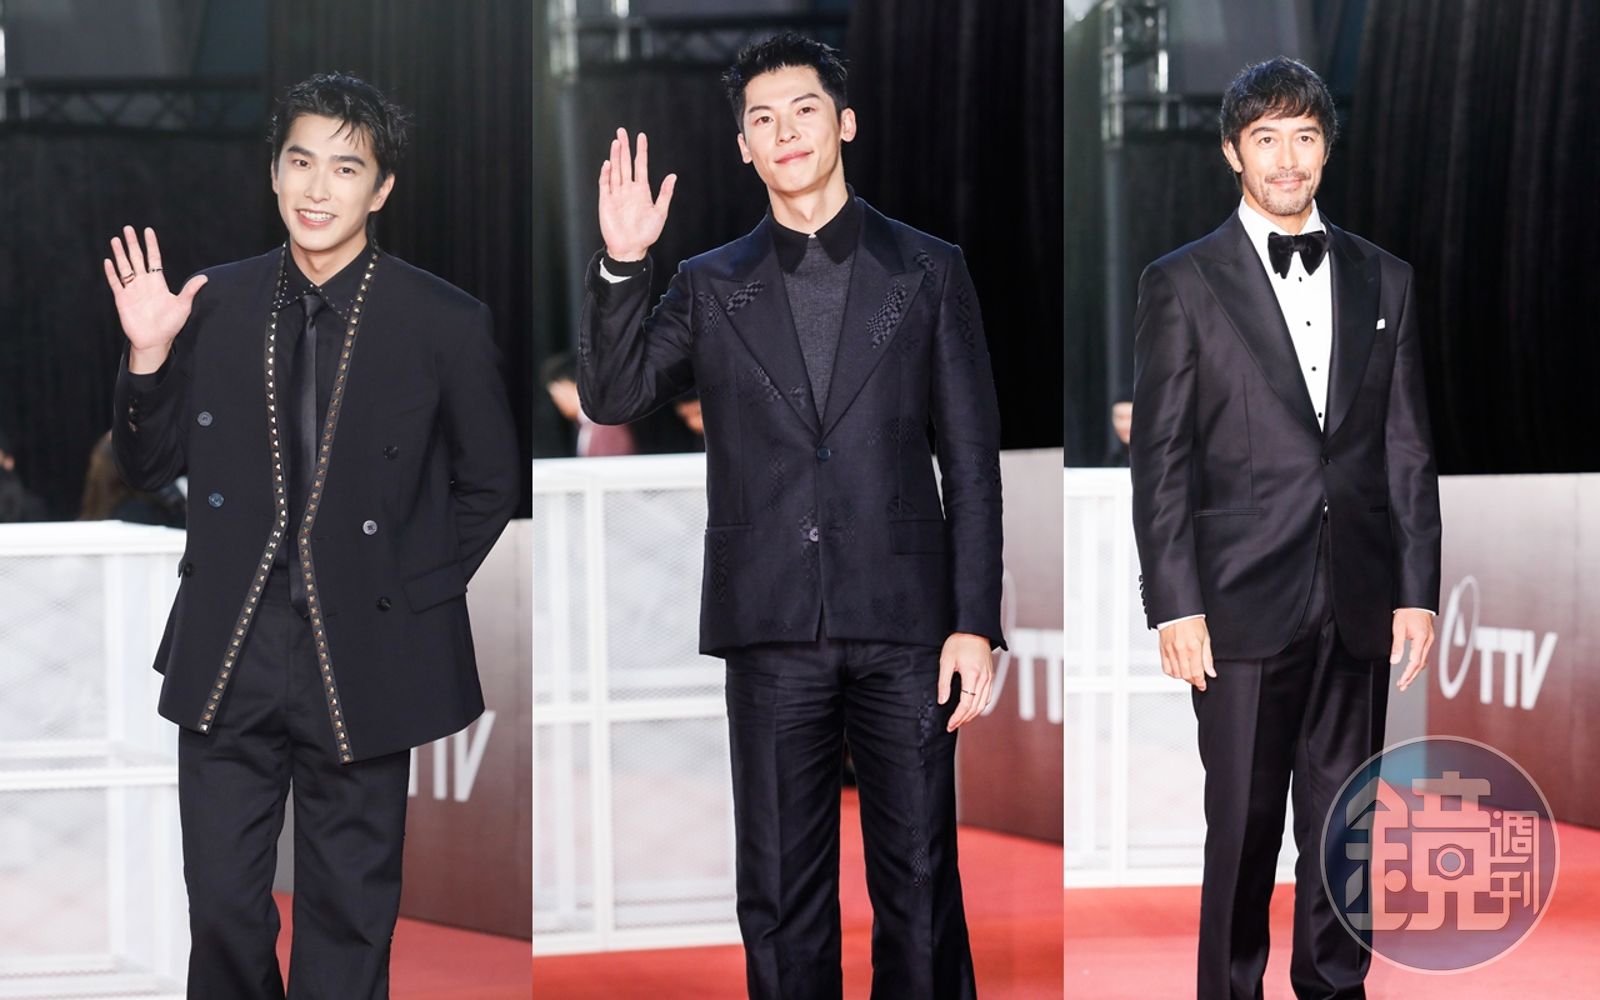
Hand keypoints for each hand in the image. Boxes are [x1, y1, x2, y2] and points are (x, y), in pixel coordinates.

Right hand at [103, 226, 206, 372]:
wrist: (154, 341)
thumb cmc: (170, 325)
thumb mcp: (183, 306)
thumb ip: (190, 290)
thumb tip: (205, 278)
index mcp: (158, 282)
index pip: (154, 259)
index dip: (151, 245)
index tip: (148, 231)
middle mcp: (144, 283)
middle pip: (137, 258)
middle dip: (133, 244)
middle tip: (128, 228)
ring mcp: (132, 290)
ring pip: (125, 267)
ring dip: (120, 254)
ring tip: (116, 239)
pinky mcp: (122, 299)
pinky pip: (116, 283)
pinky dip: (111, 273)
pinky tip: (109, 261)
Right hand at [598, 128, 676, 261]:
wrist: (630, 249)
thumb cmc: (646, 234)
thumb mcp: (660, 213)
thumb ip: (665, 194)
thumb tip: (672, 176)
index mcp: (642, 191)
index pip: (640, 165)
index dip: (641, 151)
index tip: (641, 136)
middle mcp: (628, 189)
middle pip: (625, 163)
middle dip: (624, 147)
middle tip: (622, 131)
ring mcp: (616, 194)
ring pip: (616, 170)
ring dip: (616, 156)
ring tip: (616, 142)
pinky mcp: (606, 202)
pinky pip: (605, 185)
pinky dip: (606, 174)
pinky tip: (608, 163)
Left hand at [938, 632, 993, 731]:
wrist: (975, 629)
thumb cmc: (959, 642)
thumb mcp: (946, 660)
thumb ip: (944, 682)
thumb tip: (942, 701)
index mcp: (972, 675)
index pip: (966, 703)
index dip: (957, 716)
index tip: (950, 724)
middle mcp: (984, 678)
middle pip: (975, 707)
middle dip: (963, 719)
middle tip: (953, 726)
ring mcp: (989, 678)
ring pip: (983, 704)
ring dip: (972, 715)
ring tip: (961, 721)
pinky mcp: (990, 676)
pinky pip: (988, 696)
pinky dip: (980, 706)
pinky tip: (972, 709)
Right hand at [1159, 617, 1215, 690]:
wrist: (1178, 611)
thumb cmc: (1192, 621)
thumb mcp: (1205, 638)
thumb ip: (1207, 657)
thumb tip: (1211, 672)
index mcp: (1193, 647)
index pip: (1197, 672)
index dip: (1201, 682)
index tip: (1203, 685)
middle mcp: (1181, 650)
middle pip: (1186, 676)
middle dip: (1193, 680)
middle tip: (1197, 679)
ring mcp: (1170, 651)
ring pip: (1176, 674)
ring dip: (1183, 677)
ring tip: (1188, 673)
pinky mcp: (1162, 650)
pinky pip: (1166, 668)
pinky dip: (1172, 673)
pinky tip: (1177, 669)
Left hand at [1391, 609, 1434, 691]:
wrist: (1416, 601)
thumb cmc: (1407, 611)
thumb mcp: (1398, 627)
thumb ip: (1397, 646)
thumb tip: (1395, 661)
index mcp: (1422, 639)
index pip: (1415, 662)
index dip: (1408, 674)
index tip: (1401, 682)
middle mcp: (1428, 641)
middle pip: (1420, 664)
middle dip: (1411, 677)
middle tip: (1402, 686)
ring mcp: (1429, 640)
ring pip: (1423, 661)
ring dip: (1414, 672)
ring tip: (1405, 680)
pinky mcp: (1427, 639)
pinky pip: (1423, 655)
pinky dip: (1418, 663)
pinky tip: (1412, 667)